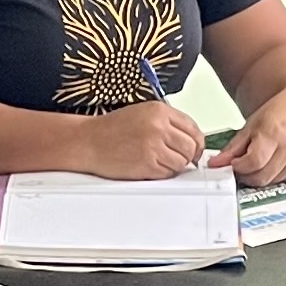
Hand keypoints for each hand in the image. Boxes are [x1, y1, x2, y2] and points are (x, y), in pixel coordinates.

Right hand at [78, 101, 208, 180]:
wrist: (88, 141)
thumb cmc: (112, 129)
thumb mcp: (142, 113)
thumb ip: (167, 122)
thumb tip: (191, 138)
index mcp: (159, 111)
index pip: (193, 128)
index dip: (197, 141)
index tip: (195, 148)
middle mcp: (158, 127)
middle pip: (191, 147)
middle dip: (189, 156)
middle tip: (181, 159)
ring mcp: (153, 146)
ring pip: (181, 163)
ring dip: (175, 166)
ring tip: (160, 161)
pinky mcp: (146, 164)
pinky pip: (167, 173)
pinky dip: (163, 173)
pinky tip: (150, 166)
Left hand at [213, 93, 285, 187]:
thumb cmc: (280, 110)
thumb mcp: (252, 124)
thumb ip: (234, 147)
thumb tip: (217, 163)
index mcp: (274, 133)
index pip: (253, 162)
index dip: (239, 167)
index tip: (233, 164)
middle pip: (261, 177)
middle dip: (246, 176)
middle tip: (241, 167)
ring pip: (271, 182)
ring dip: (260, 176)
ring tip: (258, 161)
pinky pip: (283, 181)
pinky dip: (273, 176)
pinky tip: (273, 162)